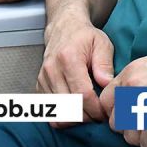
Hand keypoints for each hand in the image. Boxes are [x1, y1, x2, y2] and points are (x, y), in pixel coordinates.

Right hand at [37, 11, 114, 126]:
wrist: (63, 28)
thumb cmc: (83, 36)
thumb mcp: (101, 43)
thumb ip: (105, 63)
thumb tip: (106, 83)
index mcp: (69, 58)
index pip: (83, 94)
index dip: (96, 108)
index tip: (105, 110)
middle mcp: (52, 69)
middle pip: (70, 108)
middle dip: (87, 116)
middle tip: (99, 114)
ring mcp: (44, 78)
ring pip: (58, 113)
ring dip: (76, 118)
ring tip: (88, 111)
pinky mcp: (39, 85)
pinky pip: (50, 111)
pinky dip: (64, 115)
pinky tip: (76, 107)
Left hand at [98, 45, 146, 146]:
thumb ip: (139, 75)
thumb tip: (133, 89)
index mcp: (131, 73)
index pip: (107, 99)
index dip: (117, 112)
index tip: (130, 117)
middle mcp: (132, 90)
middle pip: (116, 121)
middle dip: (131, 128)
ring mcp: (143, 108)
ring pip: (130, 137)